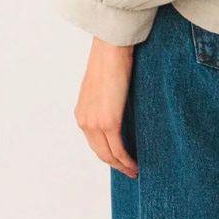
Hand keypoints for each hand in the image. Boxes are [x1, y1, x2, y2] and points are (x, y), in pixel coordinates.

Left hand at [74, 36, 138, 178]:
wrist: (111, 47)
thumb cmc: (111, 60)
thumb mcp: (105, 86)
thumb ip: (107, 102)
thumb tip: (120, 109)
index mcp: (82, 112)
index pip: (95, 142)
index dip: (108, 155)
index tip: (121, 161)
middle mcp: (84, 121)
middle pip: (100, 153)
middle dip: (115, 164)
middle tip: (131, 171)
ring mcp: (94, 123)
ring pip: (108, 155)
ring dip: (122, 165)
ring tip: (135, 170)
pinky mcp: (108, 122)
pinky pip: (118, 149)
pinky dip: (127, 160)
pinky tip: (136, 164)